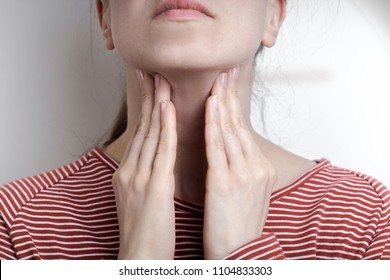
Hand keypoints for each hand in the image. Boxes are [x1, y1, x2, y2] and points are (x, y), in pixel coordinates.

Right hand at [113, 71, 176, 258]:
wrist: (139, 257)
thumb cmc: (145, 231)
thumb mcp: (140, 198)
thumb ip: (146, 175)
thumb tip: (157, 160)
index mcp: (127, 174)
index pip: (139, 135)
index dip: (145, 109)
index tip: (151, 88)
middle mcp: (129, 171)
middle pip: (141, 128)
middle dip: (148, 99)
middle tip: (152, 72)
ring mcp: (138, 178)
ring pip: (150, 135)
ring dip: (157, 106)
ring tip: (162, 81)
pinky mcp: (152, 187)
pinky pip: (160, 152)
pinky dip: (165, 129)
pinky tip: (168, 110)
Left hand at [203, 67, 276, 259]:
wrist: (241, 253)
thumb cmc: (240, 225)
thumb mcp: (250, 193)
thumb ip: (245, 168)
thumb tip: (235, 150)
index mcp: (261, 168)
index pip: (243, 130)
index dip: (234, 106)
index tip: (227, 85)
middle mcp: (256, 166)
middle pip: (239, 125)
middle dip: (230, 96)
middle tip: (225, 71)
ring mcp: (242, 173)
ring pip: (229, 132)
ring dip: (221, 104)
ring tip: (215, 81)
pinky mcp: (225, 183)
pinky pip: (218, 148)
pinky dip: (213, 125)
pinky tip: (208, 107)